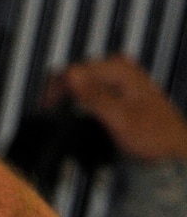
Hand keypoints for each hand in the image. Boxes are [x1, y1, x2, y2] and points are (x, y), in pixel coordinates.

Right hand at [45, 55, 186, 160]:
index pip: (73, 70)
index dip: (55, 89)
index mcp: (120, 68)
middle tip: (49, 112)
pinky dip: (77, 99)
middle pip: (74, 72)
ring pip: (78, 80)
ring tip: (60, 113)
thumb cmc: (154, 136)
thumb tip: (70, 76)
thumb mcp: (121, 117)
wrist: (171, 149)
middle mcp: (118, 67)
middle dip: (59, 91)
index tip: (45, 108)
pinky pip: (87, 88)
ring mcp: (117, 77)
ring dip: (67, 96)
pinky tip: (76, 112)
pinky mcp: (114, 89)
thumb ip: (95, 95)